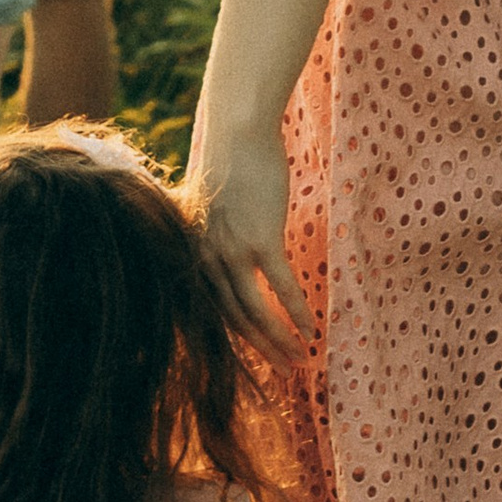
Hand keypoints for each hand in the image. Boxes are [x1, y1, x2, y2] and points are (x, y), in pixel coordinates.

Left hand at [187, 108, 311, 357]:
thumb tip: (229, 253)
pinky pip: (280, 286)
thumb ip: (214, 236)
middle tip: (284, 372)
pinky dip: (296, 311)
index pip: (210, 308)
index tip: (254, 359)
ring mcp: (232, 249)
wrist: (238, 130)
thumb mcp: (211, 207)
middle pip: (232, 318)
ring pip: (255, 310)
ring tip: (301, 358)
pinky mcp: (260, 238)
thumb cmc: (228, 163)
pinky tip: (311, 329)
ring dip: (280, 339)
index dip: (234, 338)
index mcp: (191, 252)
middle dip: (260, 349)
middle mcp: (205, 257)